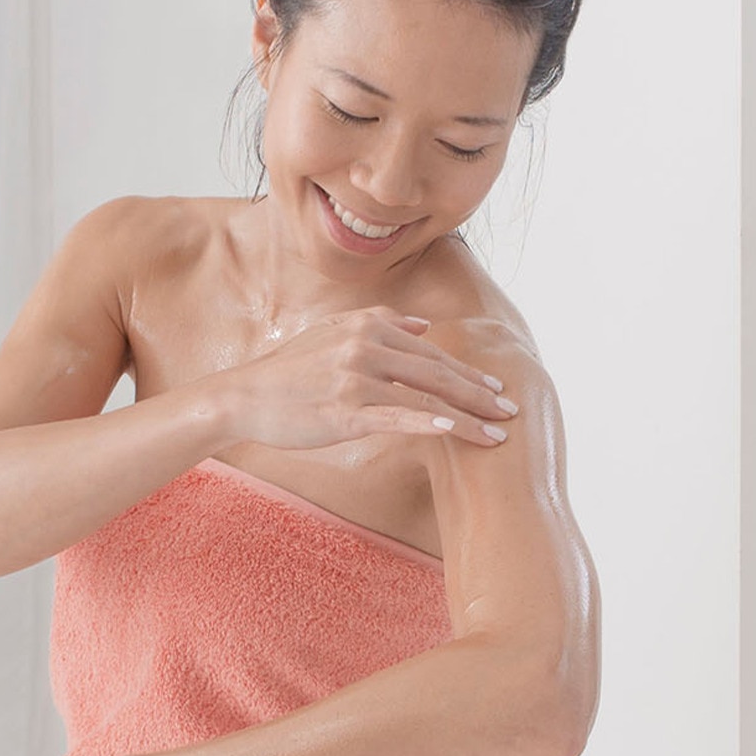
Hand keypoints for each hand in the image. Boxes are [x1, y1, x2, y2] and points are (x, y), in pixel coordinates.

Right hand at [217, 306, 518, 450]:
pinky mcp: (345, 410)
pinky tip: (453, 429)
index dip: (468, 371)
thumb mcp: (334, 331)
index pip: (432, 351)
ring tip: (495, 433)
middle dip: (479, 393)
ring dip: (466, 416)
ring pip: (425, 396)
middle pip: (437, 371)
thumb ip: (382, 323)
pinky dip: (428, 421)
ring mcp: (356, 378)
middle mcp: (367, 345)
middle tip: (510, 410)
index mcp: (369, 325)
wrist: (245, 395)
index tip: (495, 388)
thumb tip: (425, 326)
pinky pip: (396, 416)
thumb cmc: (290, 370)